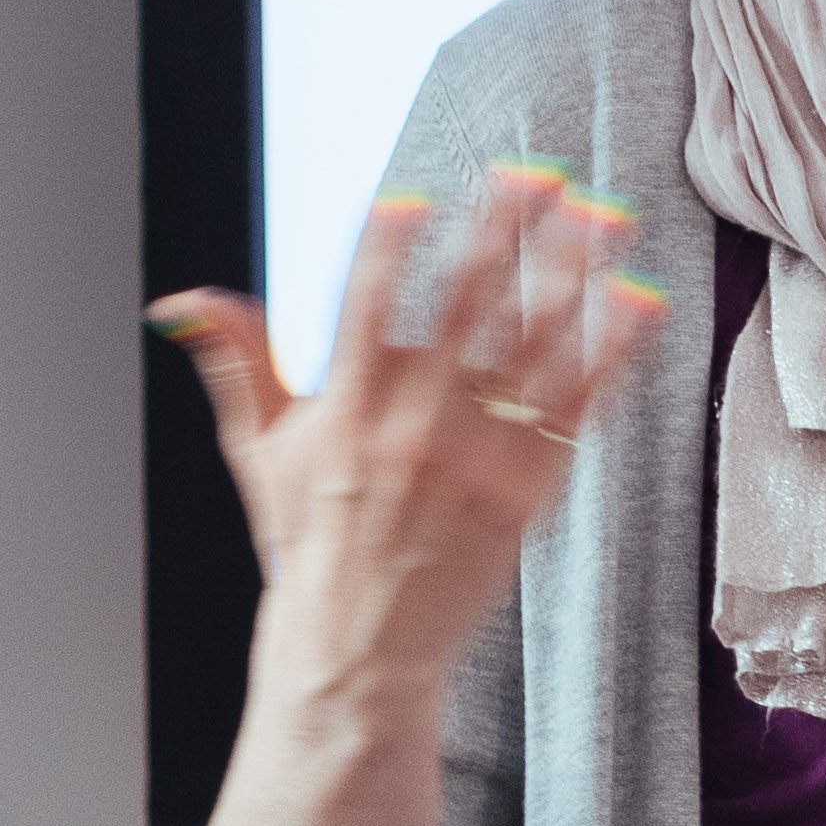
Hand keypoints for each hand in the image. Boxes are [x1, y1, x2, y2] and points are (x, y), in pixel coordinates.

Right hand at [151, 162, 666, 759]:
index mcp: (345, 410)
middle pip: (463, 308)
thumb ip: (237, 363)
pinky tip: (640, 299)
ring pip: (533, 347)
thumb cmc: (311, 544)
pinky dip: (612, 353)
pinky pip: (579, 409)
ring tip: (601, 213)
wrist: (359, 652)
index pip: (363, 305)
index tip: (413, 195)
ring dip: (571, 273)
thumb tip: (184, 300)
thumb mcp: (258, 453)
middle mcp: (412, 429)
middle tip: (533, 173)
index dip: (386, 248)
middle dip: (499, 233)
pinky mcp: (528, 494)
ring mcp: (476, 462)